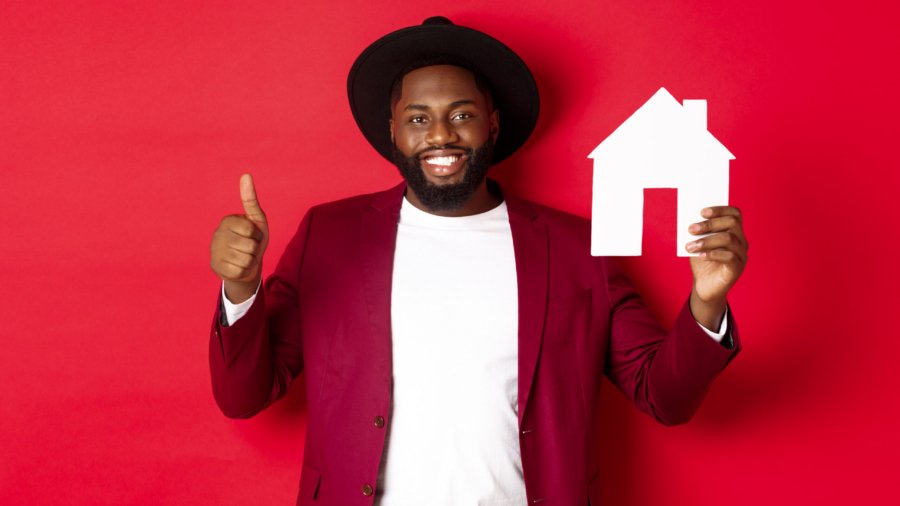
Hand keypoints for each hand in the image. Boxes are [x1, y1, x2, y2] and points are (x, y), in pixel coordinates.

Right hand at [210, 174, 269, 302]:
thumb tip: (246, 174)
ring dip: (250, 261)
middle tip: (249, 248)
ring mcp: (215, 252)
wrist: (244, 263)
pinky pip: (240, 271)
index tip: (253, 235)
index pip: (251, 230)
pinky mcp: (216, 267)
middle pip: (250, 246)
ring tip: (244, 257)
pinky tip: (238, 266)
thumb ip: (250, 199)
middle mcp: (217, 234)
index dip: (258, 235)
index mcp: (227, 221)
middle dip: (255, 249)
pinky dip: (245, 271)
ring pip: (246, 260)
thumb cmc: (252, 238)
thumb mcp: (256, 219)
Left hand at [685, 206, 747, 328]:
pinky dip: (713, 254)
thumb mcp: (698, 244)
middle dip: (710, 224)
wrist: (704, 286)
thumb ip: (698, 233)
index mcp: (734, 232)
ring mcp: (742, 255)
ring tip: (689, 246)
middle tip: (691, 229)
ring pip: (729, 239)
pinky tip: (700, 256)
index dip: (720, 209)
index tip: (702, 212)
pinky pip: (729, 257)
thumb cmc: (701, 262)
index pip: (735, 214)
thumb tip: (692, 220)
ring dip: (706, 240)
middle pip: (732, 223)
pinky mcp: (738, 269)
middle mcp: (741, 241)